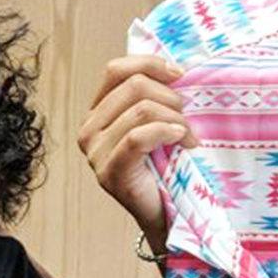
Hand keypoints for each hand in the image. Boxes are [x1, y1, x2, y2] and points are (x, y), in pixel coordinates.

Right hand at [76, 55, 198, 253]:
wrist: (166, 212)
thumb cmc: (165, 165)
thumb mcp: (157, 122)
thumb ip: (154, 96)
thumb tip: (176, 68)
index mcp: (97, 112)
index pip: (116, 69)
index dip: (150, 65)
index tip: (180, 75)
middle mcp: (88, 129)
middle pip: (133, 86)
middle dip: (171, 98)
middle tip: (188, 119)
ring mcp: (95, 152)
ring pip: (141, 110)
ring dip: (176, 119)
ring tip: (189, 137)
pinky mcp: (108, 171)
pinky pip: (138, 136)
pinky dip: (167, 132)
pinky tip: (183, 141)